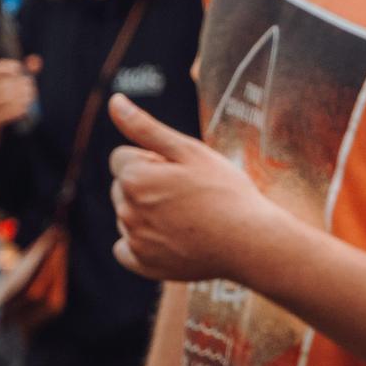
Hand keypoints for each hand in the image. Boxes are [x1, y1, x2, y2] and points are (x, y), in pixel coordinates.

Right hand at [0, 56, 40, 148]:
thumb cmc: (5, 104)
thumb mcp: (13, 87)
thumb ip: (25, 73)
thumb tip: (36, 61)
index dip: (5, 67)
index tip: (19, 69)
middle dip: (17, 85)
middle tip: (29, 87)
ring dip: (18, 97)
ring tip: (29, 98)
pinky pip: (0, 115)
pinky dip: (14, 111)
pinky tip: (24, 109)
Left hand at [108, 94, 281, 283]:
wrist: (250, 241)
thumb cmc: (224, 190)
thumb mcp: (190, 151)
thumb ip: (146, 127)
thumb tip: (114, 101)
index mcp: (133, 177)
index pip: (122, 158)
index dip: (154, 159)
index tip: (183, 170)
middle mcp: (126, 210)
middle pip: (123, 186)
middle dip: (146, 184)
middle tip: (189, 193)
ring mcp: (134, 240)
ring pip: (129, 215)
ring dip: (147, 212)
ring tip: (188, 216)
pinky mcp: (142, 264)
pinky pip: (127, 249)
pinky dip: (143, 243)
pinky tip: (173, 239)